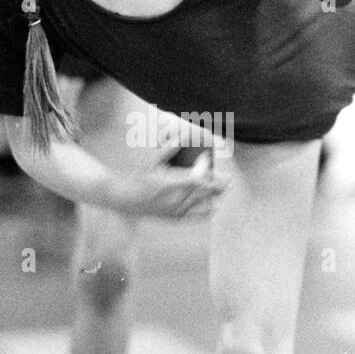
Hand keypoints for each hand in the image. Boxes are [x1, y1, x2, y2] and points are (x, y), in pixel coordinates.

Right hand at [109, 152, 228, 218]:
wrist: (126, 199)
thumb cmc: (139, 177)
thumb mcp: (152, 160)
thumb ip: (169, 149)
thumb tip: (183, 136)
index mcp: (170, 184)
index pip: (198, 179)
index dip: (206, 170)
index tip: (208, 159)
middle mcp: (175, 200)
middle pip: (204, 193)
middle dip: (217, 185)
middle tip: (228, 179)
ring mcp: (175, 210)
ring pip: (202, 205)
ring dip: (213, 197)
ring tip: (223, 189)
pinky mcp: (174, 217)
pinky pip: (195, 216)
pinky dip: (206, 210)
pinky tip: (214, 205)